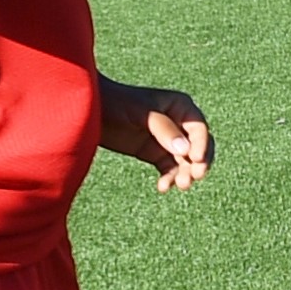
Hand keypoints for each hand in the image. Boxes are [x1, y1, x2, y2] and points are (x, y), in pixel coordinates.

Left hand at [97, 79, 213, 188]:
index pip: (199, 128)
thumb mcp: (142, 113)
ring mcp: (167, 140)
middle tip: (194, 178)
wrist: (89, 111)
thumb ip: (164, 130)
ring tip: (180, 185)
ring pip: (185, 161)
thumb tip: (186, 152)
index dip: (201, 144)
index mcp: (180, 106)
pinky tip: (163, 187)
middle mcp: (178, 123)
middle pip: (198, 146)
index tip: (194, 159)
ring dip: (185, 174)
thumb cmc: (116, 102)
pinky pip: (169, 169)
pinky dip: (169, 178)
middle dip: (198, 163)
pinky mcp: (154, 153)